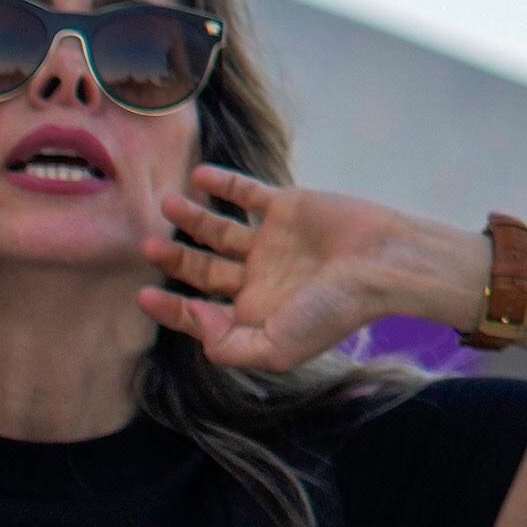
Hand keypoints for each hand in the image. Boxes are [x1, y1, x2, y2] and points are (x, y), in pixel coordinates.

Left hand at [143, 168, 459, 374]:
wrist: (383, 264)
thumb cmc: (335, 311)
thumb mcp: (277, 349)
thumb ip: (227, 345)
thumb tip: (195, 320)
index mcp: (256, 312)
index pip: (201, 310)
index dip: (171, 307)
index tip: (143, 295)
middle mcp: (259, 276)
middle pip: (203, 267)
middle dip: (174, 258)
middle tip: (146, 245)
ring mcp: (271, 239)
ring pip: (219, 228)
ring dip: (191, 218)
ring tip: (167, 206)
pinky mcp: (286, 206)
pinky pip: (246, 192)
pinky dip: (222, 183)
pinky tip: (199, 177)